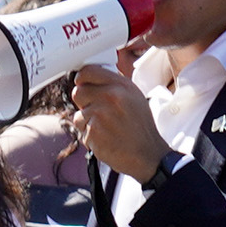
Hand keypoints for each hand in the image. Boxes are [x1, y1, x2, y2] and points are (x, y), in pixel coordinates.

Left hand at [65, 59, 166, 181]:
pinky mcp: (92, 132)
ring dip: (87, 123)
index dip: (81, 78)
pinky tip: (106, 138)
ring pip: (78, 114)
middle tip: (97, 111)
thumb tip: (93, 78)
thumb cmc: (141, 127)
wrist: (147, 155)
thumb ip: (115, 85)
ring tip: (106, 128)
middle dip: (84, 102)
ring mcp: (100, 115)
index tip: (81, 83)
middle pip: (78, 92)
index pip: (88, 72)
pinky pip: (82, 131)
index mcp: (121, 85)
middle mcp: (110, 97)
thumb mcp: (135, 97)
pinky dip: (91, 137)